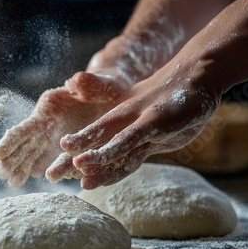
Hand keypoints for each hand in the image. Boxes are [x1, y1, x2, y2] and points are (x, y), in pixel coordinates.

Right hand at [0, 82, 117, 187]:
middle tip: (1, 175)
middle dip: (13, 159)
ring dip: (24, 169)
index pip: (27, 127)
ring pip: (37, 156)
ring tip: (13, 183)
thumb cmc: (108, 86)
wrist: (117, 97)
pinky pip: (57, 162)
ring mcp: (57, 139)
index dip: (12, 141)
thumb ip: (89, 84)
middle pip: (27, 145)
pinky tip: (37, 179)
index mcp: (50, 108)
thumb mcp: (102, 83)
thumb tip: (77, 79)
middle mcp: (49, 125)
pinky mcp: (69, 149)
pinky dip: (48, 170)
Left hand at [52, 63, 220, 189]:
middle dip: (72, 161)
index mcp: (122, 122)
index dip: (78, 158)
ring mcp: (138, 122)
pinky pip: (128, 141)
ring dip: (86, 158)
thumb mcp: (155, 124)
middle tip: (50, 176)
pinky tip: (88, 161)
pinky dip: (108, 152)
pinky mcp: (154, 121)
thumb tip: (128, 157)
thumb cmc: (175, 101)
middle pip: (95, 145)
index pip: (96, 143)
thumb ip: (139, 142)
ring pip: (107, 144)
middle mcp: (125, 122)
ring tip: (63, 171)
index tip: (60, 174)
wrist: (197, 72)